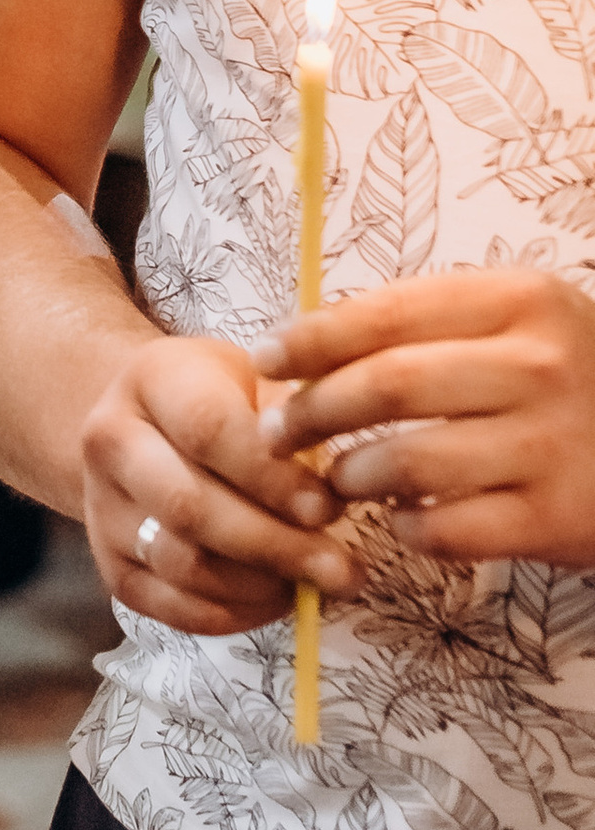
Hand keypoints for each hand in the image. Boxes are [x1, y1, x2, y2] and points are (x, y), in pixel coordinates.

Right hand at [81, 331, 355, 633]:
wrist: (152, 425)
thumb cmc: (225, 397)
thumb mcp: (259, 379)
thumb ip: (295, 423)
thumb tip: (338, 491)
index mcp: (151, 378)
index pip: (207, 430)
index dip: (271, 478)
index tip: (329, 509)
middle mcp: (110, 440)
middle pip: (188, 507)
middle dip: (275, 545)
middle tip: (341, 569)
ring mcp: (101, 507)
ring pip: (180, 564)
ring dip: (259, 584)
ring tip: (316, 584)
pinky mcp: (110, 566)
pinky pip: (170, 608)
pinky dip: (233, 614)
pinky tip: (278, 599)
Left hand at [253, 269, 594, 570]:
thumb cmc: (569, 382)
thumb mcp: (520, 325)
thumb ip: (431, 326)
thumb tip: (307, 346)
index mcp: (521, 301)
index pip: (388, 313)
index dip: (312, 339)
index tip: (264, 359)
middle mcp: (540, 366)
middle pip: (386, 385)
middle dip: (311, 411)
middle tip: (275, 434)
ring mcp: (552, 444)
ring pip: (406, 461)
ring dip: (350, 475)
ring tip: (337, 479)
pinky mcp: (557, 518)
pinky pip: (445, 528)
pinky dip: (407, 527)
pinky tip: (404, 517)